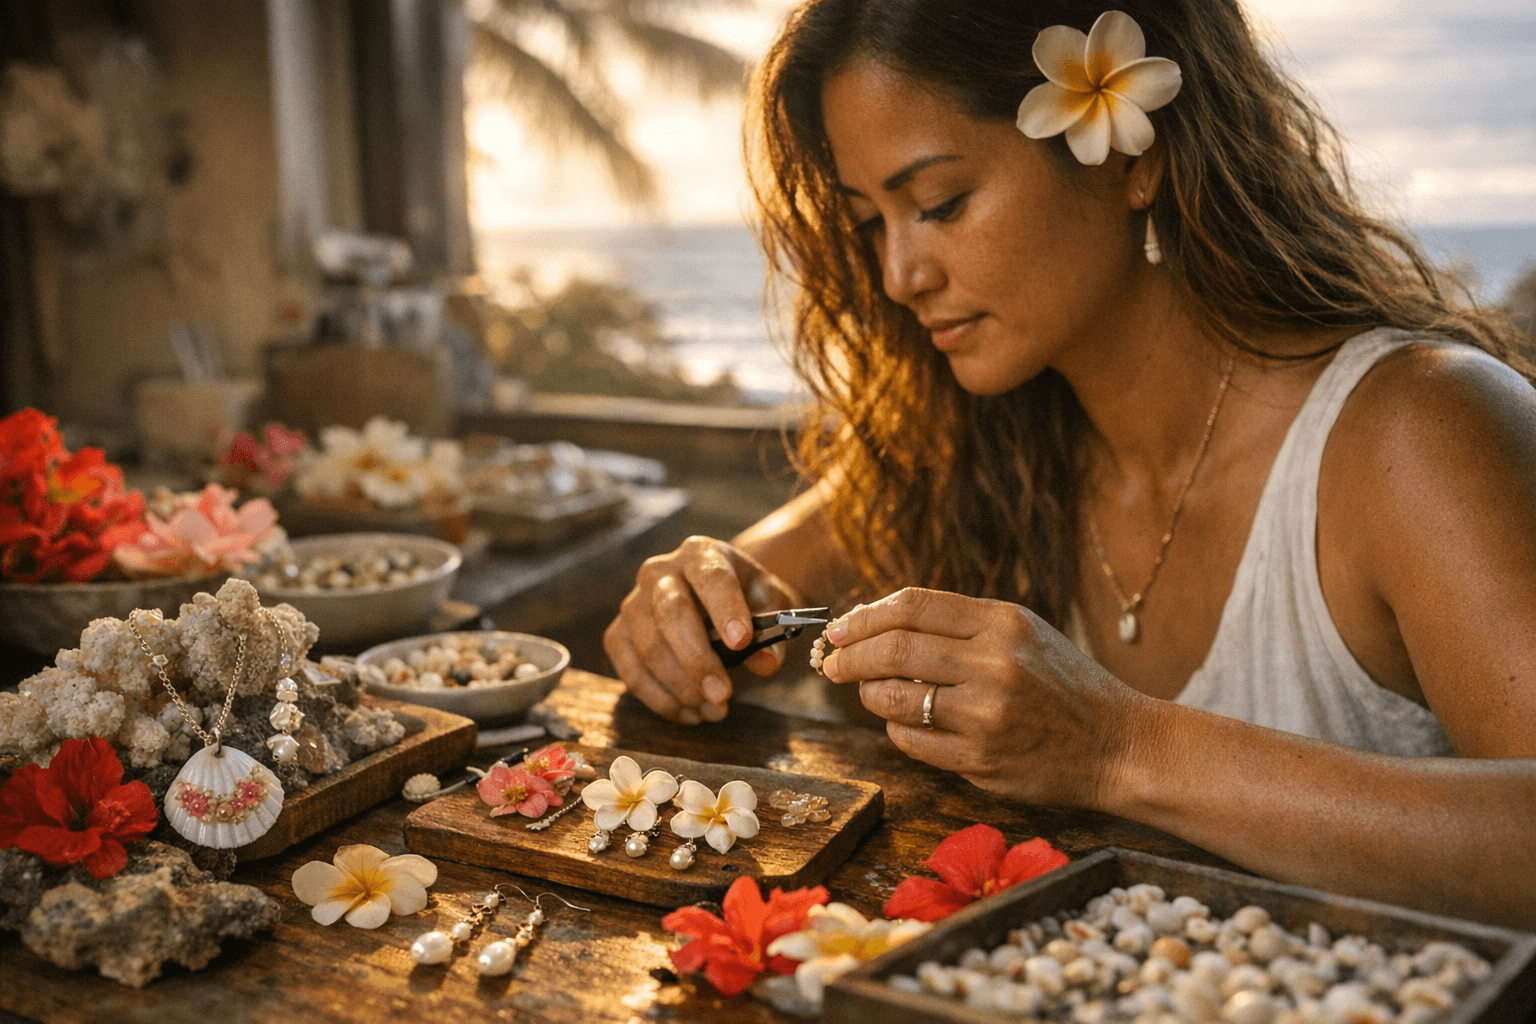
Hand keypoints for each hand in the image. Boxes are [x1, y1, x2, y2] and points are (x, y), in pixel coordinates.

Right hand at [604, 535, 801, 723]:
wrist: (715, 597)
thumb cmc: (745, 598)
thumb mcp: (770, 604)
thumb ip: (773, 632)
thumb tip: (766, 664)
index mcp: (700, 553)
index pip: (711, 577)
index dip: (725, 609)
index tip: (742, 642)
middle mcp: (659, 571)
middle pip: (670, 612)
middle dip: (697, 659)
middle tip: (723, 694)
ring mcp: (633, 602)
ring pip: (648, 646)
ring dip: (681, 687)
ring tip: (715, 710)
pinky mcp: (619, 634)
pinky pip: (630, 671)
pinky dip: (660, 699)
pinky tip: (690, 714)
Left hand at [818, 588, 1149, 808]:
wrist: (1118, 745)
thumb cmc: (1063, 685)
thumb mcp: (1023, 633)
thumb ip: (959, 624)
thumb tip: (877, 625)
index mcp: (1003, 623)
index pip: (912, 606)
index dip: (865, 616)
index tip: (840, 629)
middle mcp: (994, 664)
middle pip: (893, 649)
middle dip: (849, 656)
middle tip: (831, 663)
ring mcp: (986, 715)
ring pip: (893, 697)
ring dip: (869, 694)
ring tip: (870, 691)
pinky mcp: (980, 760)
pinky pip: (911, 739)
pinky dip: (897, 727)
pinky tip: (907, 721)